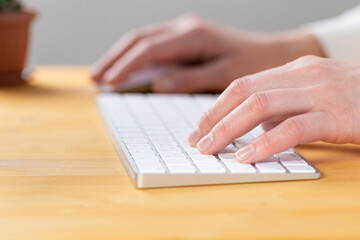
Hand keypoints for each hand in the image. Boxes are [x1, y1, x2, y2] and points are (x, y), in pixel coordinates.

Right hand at [91, 15, 323, 92]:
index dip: (126, 66)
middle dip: (115, 59)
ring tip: (102, 74)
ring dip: (121, 56)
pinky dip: (135, 57)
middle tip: (95, 78)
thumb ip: (190, 78)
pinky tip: (126, 68)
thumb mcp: (225, 75)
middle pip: (139, 40)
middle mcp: (185, 29)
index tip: (108, 82)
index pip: (149, 49)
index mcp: (193, 36)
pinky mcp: (186, 39)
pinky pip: (153, 45)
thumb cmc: (253, 63)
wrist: (272, 53)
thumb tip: (157, 84)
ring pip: (143, 40)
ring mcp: (184, 32)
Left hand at [188, 56, 359, 162]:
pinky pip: (293, 128)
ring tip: (211, 149)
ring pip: (260, 106)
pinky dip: (265, 143)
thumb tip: (253, 129)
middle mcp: (302, 75)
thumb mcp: (315, 96)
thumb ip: (284, 108)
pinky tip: (247, 157)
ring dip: (229, 129)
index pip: (243, 85)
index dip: (217, 107)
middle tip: (198, 141)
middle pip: (244, 93)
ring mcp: (320, 92)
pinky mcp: (337, 114)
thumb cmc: (355, 98)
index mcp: (294, 70)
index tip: (201, 128)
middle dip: (215, 118)